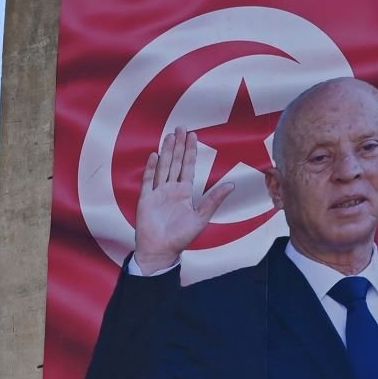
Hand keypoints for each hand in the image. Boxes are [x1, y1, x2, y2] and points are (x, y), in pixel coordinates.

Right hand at [130, 127, 234, 272]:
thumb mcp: (201, 218)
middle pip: (175, 162)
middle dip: (178, 145)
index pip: (188, 167)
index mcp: (184, 193)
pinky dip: (151, 168)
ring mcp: (157, 193)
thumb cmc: (181, 238)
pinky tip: (154, 155)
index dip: (191, 151)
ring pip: (163, 167)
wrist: (161, 251)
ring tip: (169, 136)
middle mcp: (171, 190)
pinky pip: (148, 180)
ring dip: (166, 152)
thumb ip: (214, 200)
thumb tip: (231, 185)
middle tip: (181, 127)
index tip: (193, 135)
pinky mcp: (145, 199)